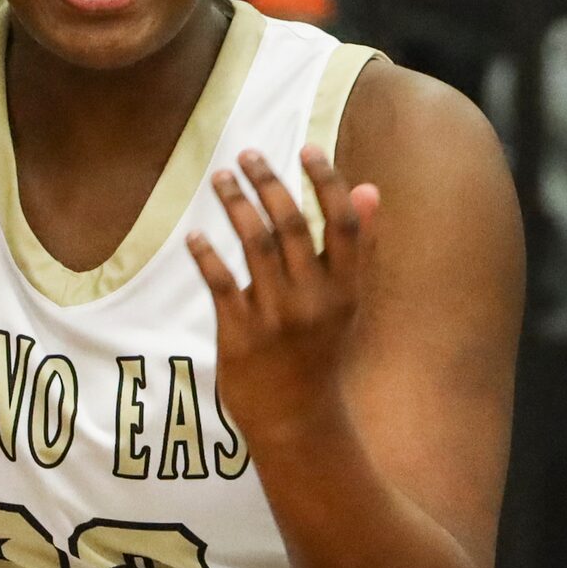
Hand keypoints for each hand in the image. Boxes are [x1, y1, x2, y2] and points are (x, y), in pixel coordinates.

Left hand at [187, 145, 375, 450]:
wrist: (296, 418)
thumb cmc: (320, 350)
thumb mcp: (347, 301)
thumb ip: (357, 245)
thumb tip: (370, 188)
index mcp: (346, 289)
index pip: (342, 223)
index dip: (326, 182)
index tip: (307, 149)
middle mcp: (315, 299)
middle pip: (293, 225)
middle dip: (269, 183)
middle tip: (247, 154)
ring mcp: (278, 317)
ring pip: (256, 245)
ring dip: (235, 205)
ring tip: (220, 178)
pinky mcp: (242, 334)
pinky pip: (221, 283)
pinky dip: (207, 255)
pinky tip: (196, 234)